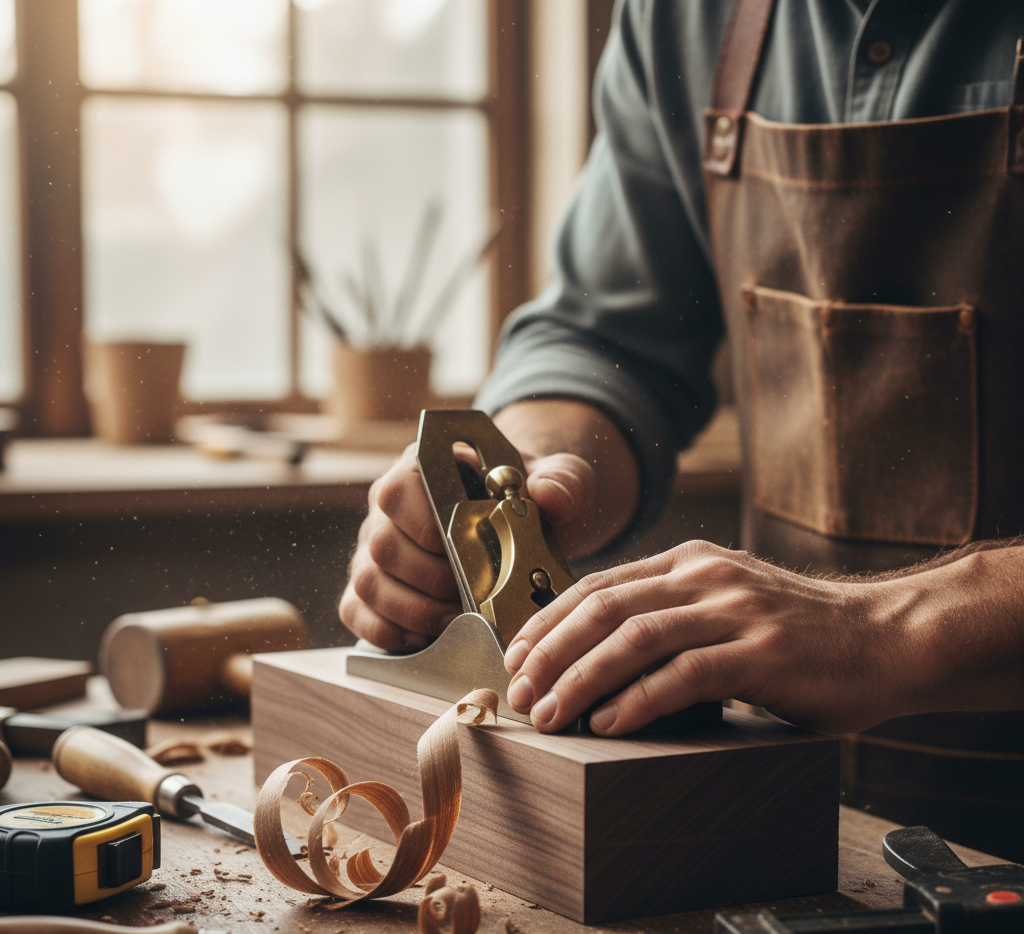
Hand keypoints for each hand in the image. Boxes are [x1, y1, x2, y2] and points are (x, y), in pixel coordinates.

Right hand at [339, 440, 599, 650]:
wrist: (524, 521)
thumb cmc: (532, 498)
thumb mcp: (560, 480)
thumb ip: (561, 481)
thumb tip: (546, 494)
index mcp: (424, 466)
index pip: (398, 491)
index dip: (427, 528)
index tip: (466, 549)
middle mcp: (390, 504)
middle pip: (381, 544)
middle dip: (430, 580)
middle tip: (471, 595)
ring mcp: (376, 546)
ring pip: (368, 582)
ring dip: (413, 610)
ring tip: (457, 619)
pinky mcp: (374, 585)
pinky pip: (358, 612)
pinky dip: (388, 631)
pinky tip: (427, 636)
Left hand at [502, 540, 916, 735]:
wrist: (884, 637)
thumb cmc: (797, 631)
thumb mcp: (725, 600)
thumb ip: (671, 610)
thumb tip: (596, 648)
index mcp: (688, 561)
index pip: (598, 585)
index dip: (549, 620)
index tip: (516, 655)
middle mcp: (705, 576)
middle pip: (605, 608)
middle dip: (551, 652)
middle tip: (521, 692)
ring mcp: (734, 610)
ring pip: (635, 638)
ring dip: (582, 679)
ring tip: (552, 714)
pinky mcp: (762, 651)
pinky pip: (685, 674)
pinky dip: (640, 700)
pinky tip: (610, 724)